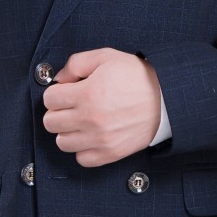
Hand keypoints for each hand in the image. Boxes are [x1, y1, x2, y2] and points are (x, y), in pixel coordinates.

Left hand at [41, 48, 162, 166]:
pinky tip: (91, 137)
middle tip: (71, 107)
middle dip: (58, 112)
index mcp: (87, 93)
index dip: (57, 93)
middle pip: (50, 122)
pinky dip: (83, 149)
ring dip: (68, 132)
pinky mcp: (110, 153)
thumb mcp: (107, 57)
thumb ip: (76, 63)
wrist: (166, 99)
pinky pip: (81, 159)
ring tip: (81, 123)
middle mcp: (90, 118)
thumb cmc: (138, 77)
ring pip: (62, 142)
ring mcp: (100, 138)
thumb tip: (59, 79)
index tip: (67, 92)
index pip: (49, 99)